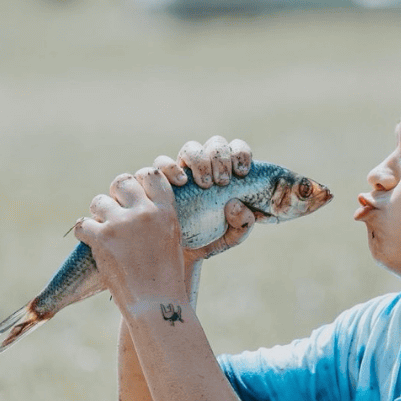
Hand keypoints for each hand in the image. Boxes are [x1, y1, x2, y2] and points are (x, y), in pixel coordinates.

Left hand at [74, 168, 191, 309]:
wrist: (155, 302)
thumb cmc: (166, 274)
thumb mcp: (172, 236)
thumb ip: (158, 215)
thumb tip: (138, 201)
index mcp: (165, 210)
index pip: (150, 174)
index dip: (140, 180)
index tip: (135, 194)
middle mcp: (143, 212)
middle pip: (122, 181)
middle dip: (116, 193)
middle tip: (115, 210)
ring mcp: (121, 224)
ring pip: (99, 201)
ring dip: (98, 213)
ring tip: (104, 229)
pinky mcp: (101, 238)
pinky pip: (82, 223)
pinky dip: (84, 232)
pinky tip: (91, 240)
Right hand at [155, 136, 255, 261]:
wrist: (175, 256)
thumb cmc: (205, 242)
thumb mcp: (230, 237)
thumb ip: (242, 224)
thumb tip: (235, 204)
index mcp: (224, 174)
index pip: (234, 149)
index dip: (240, 153)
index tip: (242, 173)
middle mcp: (202, 168)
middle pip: (215, 144)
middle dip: (221, 158)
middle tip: (223, 181)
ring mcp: (180, 172)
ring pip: (191, 148)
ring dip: (200, 160)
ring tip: (205, 184)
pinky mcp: (158, 180)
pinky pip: (161, 162)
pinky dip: (171, 167)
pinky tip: (181, 183)